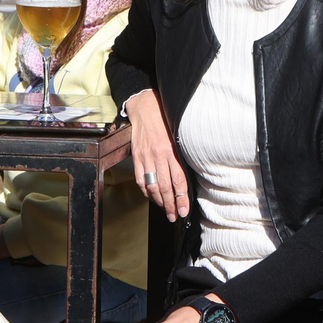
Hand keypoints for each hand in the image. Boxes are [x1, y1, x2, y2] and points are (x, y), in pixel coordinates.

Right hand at [127, 89, 190, 220]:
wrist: (144, 106)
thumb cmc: (164, 120)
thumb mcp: (177, 136)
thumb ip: (180, 156)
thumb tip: (186, 178)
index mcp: (171, 151)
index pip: (178, 180)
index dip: (181, 198)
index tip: (183, 210)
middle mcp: (158, 155)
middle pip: (165, 187)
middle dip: (170, 205)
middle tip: (174, 216)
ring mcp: (145, 157)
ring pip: (152, 185)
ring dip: (158, 201)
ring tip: (164, 210)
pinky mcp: (136, 156)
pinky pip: (140, 178)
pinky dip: (145, 190)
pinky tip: (151, 196)